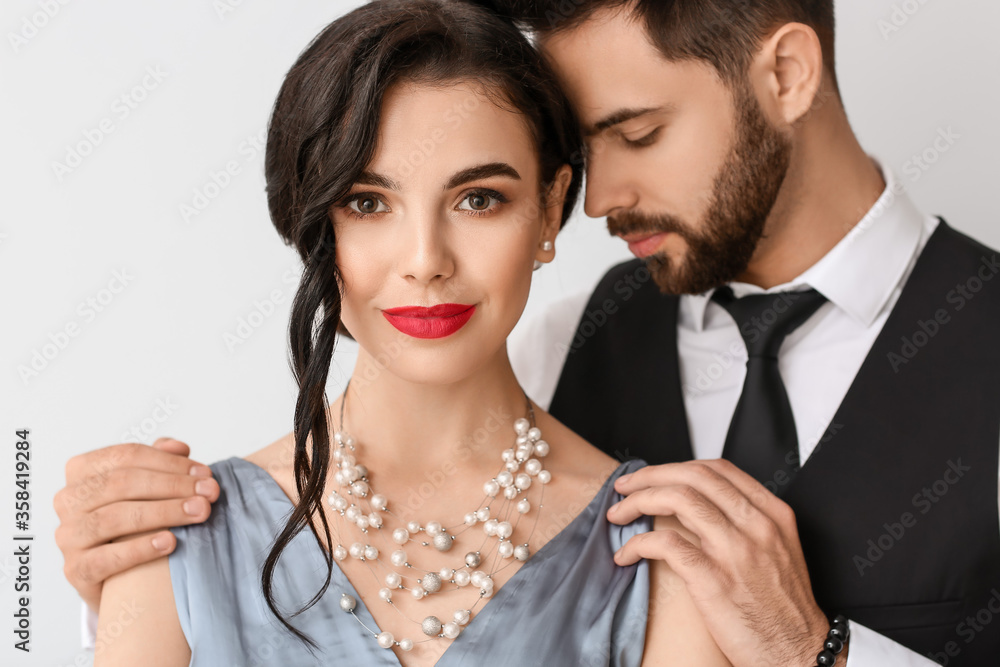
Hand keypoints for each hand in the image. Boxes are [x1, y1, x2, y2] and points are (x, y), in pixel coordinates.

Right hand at [54, 437, 218, 613]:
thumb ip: (160, 461)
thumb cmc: (134, 520)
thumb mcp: (146, 486)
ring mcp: (68, 535)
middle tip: (209, 494)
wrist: (120, 577)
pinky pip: (106, 558)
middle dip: (173, 486)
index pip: (128, 456)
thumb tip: (179, 448)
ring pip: (114, 518)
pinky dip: (140, 548)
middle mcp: (68, 499)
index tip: (205, 474)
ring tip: (198, 513)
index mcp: (82, 470)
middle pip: (122, 484)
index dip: (171, 463)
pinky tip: (170, 541)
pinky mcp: (76, 570)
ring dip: (163, 513)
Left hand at [608, 459, 841, 666]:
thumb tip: (699, 506)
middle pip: (693, 477)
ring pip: (676, 500)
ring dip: (637, 503)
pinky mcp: (715, 581)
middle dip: (650, 476)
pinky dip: (637, 544)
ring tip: (617, 515)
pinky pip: (665, 544)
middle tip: (624, 487)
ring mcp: (736, 551)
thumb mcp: (777, 551)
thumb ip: (746, 523)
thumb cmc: (783, 610)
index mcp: (772, 515)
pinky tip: (625, 555)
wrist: (798, 655)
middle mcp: (756, 525)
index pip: (717, 469)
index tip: (651, 476)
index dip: (675, 467)